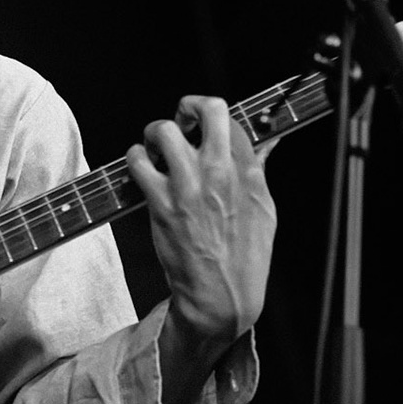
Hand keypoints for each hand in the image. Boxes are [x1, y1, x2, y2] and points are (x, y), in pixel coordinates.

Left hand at [125, 95, 277, 347]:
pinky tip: (141, 168)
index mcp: (248, 173)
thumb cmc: (245, 257)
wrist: (222, 296)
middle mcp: (220, 172)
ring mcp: (189, 185)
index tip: (203, 122)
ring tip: (157, 148)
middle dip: (188, 107)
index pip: (232, 118)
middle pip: (207, 109)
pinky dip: (135, 158)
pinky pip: (138, 161)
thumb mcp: (265, 210)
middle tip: (182, 122)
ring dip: (156, 133)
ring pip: (165, 130)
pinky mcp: (162, 202)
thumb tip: (267, 142)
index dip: (212, 115)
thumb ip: (259, 171)